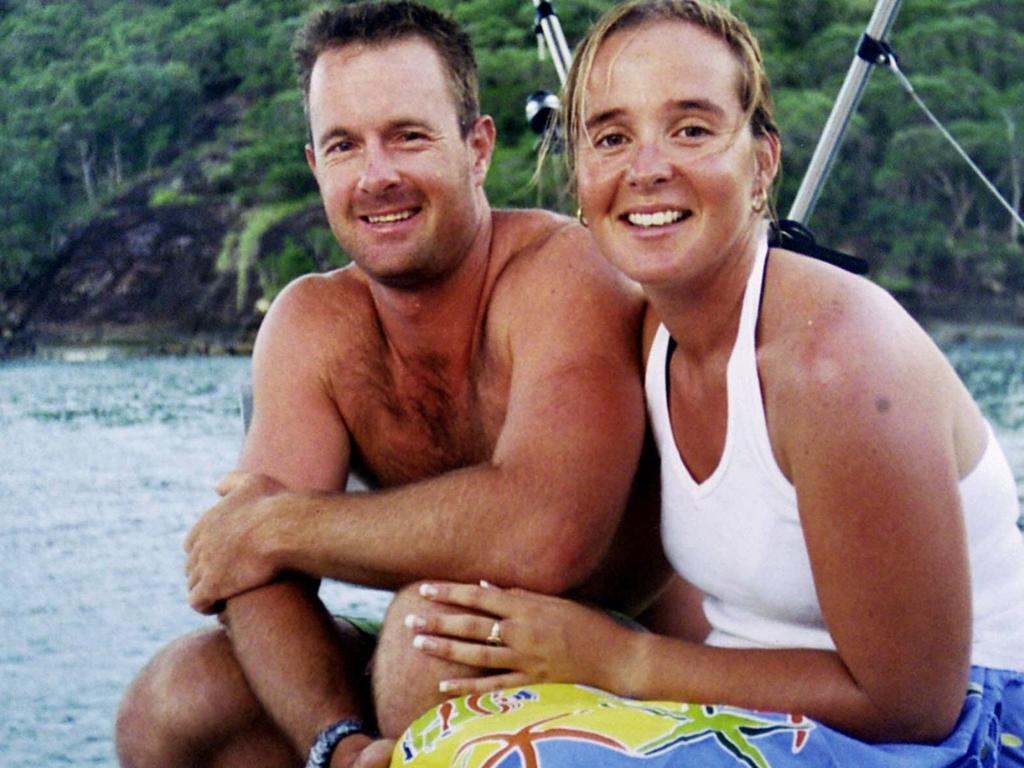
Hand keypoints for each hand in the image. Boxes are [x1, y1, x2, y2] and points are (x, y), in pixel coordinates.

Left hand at [184, 471, 284, 613]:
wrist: (285, 528)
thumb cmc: (276, 505)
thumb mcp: (253, 482)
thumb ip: (232, 482)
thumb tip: (216, 487)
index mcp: (207, 522)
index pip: (193, 543)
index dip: (207, 554)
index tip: (225, 560)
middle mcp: (200, 543)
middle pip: (192, 565)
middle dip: (207, 574)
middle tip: (229, 581)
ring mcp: (204, 566)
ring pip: (194, 585)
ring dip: (208, 592)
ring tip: (228, 597)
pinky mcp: (212, 587)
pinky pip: (198, 603)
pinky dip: (207, 606)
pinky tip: (223, 607)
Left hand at [408, 582, 635, 695]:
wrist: (618, 658)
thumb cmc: (590, 625)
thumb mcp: (556, 602)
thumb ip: (520, 595)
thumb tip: (485, 588)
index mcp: (527, 607)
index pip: (479, 597)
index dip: (450, 592)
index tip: (425, 589)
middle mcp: (522, 631)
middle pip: (471, 625)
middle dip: (438, 621)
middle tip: (410, 619)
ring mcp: (526, 659)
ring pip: (476, 654)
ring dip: (445, 649)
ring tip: (418, 644)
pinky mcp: (532, 682)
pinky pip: (493, 686)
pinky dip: (468, 687)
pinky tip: (444, 686)